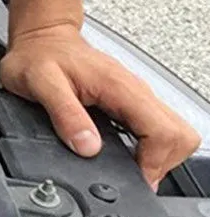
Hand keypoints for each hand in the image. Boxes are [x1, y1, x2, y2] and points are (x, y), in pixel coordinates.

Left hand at [0, 22, 200, 188]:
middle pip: (178, 135)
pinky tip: (125, 154)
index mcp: (120, 87)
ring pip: (172, 132)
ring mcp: (135, 96)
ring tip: (129, 166)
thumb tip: (87, 147)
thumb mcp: (41, 85)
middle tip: (133, 175)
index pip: (164, 131)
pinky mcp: (130, 101)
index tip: (133, 177)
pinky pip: (156, 128)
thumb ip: (66, 116)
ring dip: (157, 156)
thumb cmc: (37, 57)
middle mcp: (135, 90)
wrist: (40, 39)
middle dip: (161, 162)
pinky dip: (148, 147)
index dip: (153, 162)